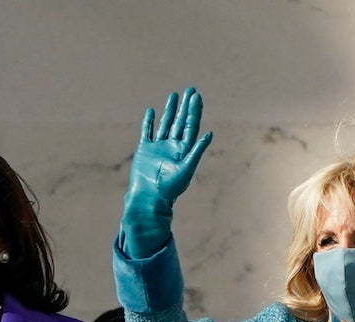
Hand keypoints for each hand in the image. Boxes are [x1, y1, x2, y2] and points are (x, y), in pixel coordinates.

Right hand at [120, 87, 212, 260]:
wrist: (149, 199)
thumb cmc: (169, 188)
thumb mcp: (186, 169)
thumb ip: (197, 150)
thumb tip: (210, 133)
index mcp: (184, 151)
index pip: (191, 126)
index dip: (194, 111)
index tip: (197, 96)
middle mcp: (172, 147)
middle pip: (180, 122)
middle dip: (185, 106)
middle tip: (190, 89)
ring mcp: (158, 148)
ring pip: (165, 124)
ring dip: (170, 110)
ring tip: (173, 95)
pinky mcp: (144, 151)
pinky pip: (147, 133)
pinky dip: (148, 122)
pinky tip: (151, 111)